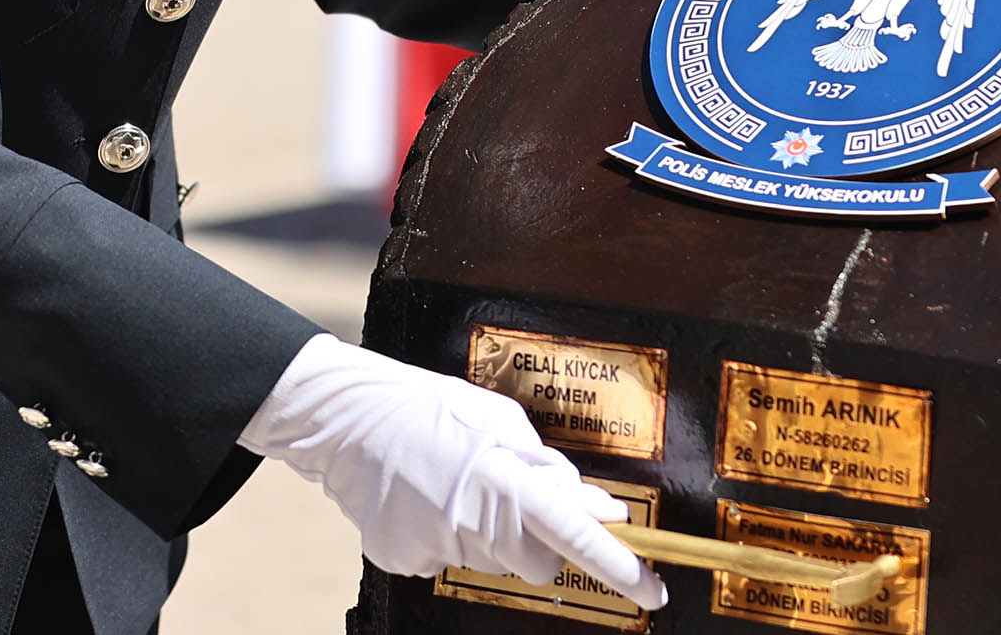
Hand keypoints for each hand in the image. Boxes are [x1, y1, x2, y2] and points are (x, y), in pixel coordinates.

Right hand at [240, 335, 664, 607]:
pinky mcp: (408, 560)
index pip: (578, 536)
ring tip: (456, 483)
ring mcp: (440, 547)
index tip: (654, 591)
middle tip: (512, 496)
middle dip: (539, 539)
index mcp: (506, 482)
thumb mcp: (500, 422)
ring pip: (492, 559)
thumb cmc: (428, 409)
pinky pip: (448, 558)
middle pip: (537, 562)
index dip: (621, 567)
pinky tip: (426, 498)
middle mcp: (477, 523)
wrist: (346, 419)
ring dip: (489, 531)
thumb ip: (549, 470)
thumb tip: (599, 507)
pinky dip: (447, 534)